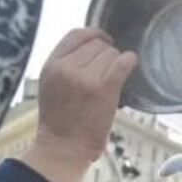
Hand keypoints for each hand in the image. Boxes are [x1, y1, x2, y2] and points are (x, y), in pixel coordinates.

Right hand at [34, 28, 136, 159]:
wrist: (64, 147)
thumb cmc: (61, 120)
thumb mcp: (51, 84)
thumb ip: (66, 64)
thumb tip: (94, 47)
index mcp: (51, 65)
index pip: (76, 35)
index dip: (94, 35)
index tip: (105, 42)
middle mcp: (66, 68)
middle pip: (98, 45)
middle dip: (107, 56)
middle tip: (108, 73)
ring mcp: (85, 77)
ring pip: (112, 54)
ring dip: (117, 64)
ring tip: (113, 80)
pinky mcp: (104, 88)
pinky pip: (123, 62)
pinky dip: (130, 61)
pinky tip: (131, 66)